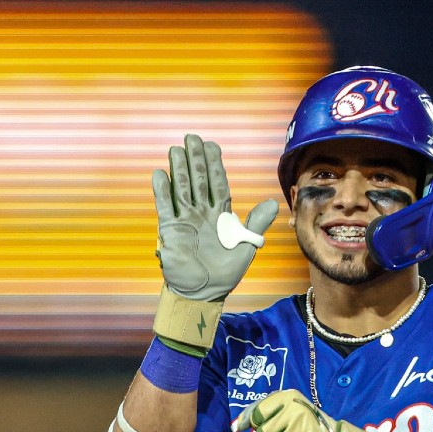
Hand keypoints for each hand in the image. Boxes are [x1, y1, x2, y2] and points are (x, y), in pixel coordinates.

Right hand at [153, 134, 277, 301]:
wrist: (204, 292)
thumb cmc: (226, 272)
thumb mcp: (246, 247)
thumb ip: (256, 223)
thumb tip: (273, 201)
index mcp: (221, 214)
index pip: (218, 183)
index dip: (215, 164)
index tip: (212, 145)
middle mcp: (202, 212)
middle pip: (198, 179)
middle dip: (195, 159)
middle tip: (192, 137)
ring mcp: (185, 219)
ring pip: (181, 188)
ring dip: (178, 168)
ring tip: (176, 149)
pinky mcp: (170, 229)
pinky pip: (165, 206)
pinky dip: (161, 190)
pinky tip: (159, 173)